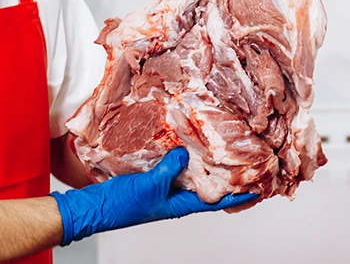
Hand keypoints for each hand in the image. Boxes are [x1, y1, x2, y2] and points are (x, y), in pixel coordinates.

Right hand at [51, 147, 257, 245]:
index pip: (214, 200)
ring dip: (201, 163)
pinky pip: (172, 165)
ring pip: (189, 173)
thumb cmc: (123, 205)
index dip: (235, 195)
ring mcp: (164, 186)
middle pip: (204, 185)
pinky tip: (182, 145)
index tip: (255, 188)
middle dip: (221, 175)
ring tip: (214, 148)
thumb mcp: (151, 186)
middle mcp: (175, 196)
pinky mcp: (152, 177)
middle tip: (237, 160)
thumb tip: (186, 153)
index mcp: (179, 204)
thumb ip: (171, 169)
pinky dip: (179, 156)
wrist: (97, 206)